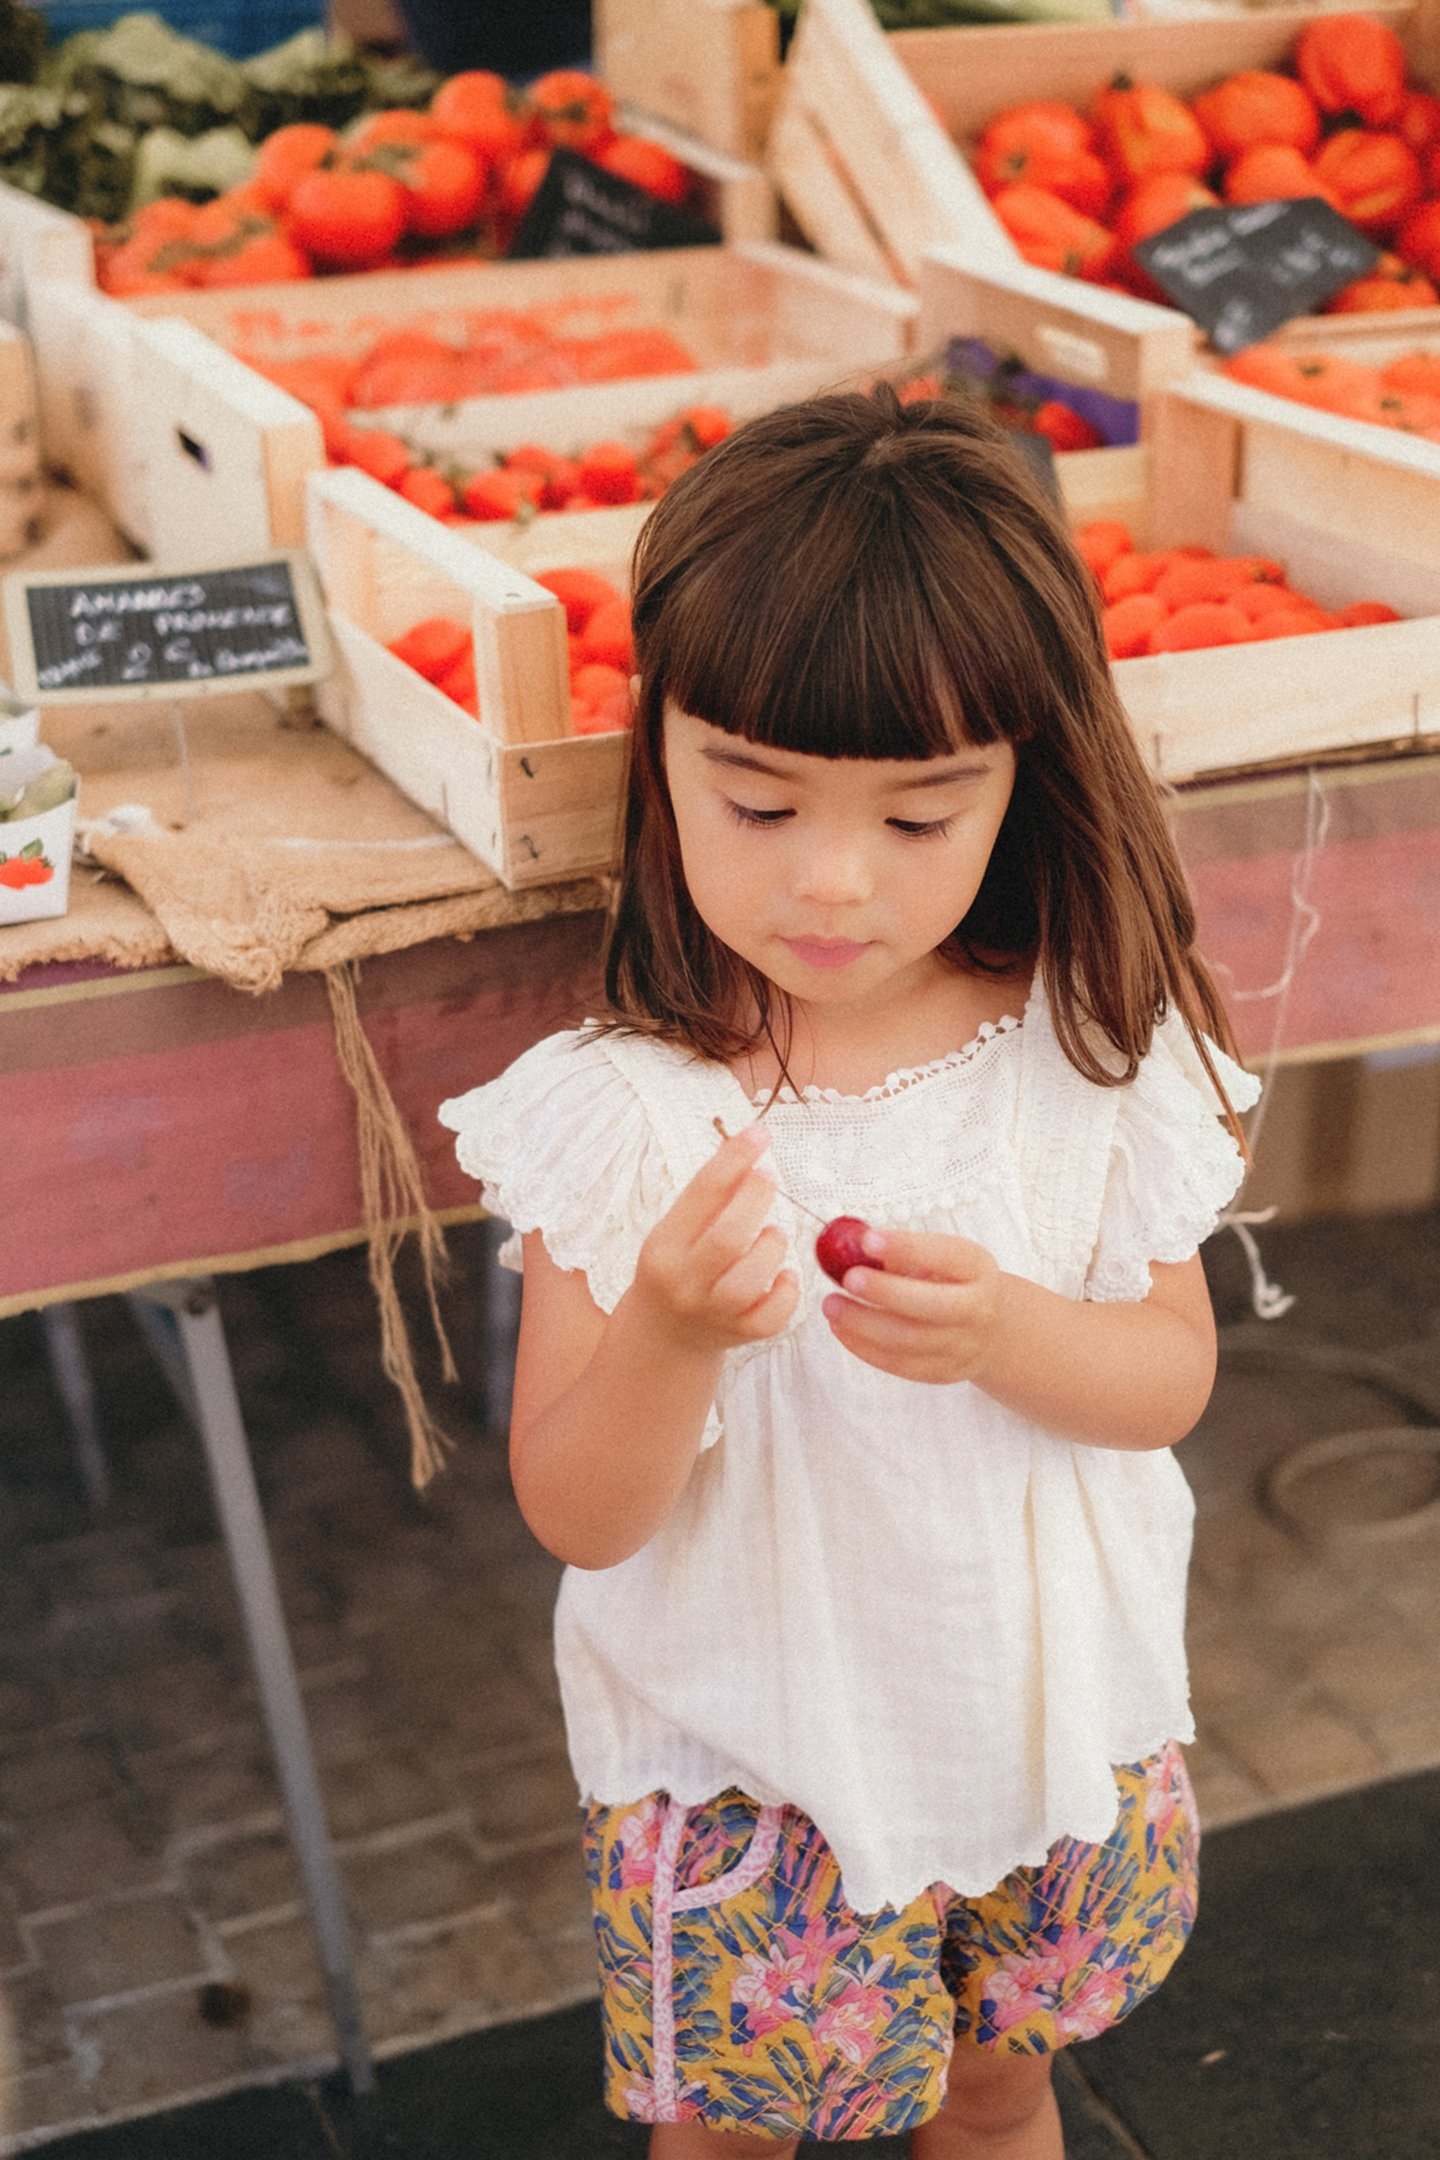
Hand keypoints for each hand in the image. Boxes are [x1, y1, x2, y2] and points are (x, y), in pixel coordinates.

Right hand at [629, 1125, 798, 1355]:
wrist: (663, 1335)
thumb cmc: (678, 1266)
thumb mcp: (678, 1230)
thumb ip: (711, 1196)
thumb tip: (750, 1146)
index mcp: (663, 1246)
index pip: (701, 1194)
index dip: (734, 1158)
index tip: (760, 1133)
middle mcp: (683, 1281)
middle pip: (729, 1237)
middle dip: (756, 1198)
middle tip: (769, 1178)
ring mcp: (711, 1313)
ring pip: (753, 1277)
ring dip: (773, 1244)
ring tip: (772, 1233)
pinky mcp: (739, 1336)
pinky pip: (773, 1315)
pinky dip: (787, 1290)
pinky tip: (783, 1275)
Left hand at [822, 1227, 1003, 1384]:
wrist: (990, 1330)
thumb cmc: (949, 1282)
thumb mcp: (939, 1258)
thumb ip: (899, 1251)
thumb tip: (845, 1243)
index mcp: (977, 1269)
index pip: (947, 1255)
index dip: (907, 1247)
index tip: (868, 1239)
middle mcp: (977, 1309)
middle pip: (931, 1306)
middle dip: (885, 1292)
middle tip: (847, 1279)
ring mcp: (962, 1346)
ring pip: (909, 1341)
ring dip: (863, 1324)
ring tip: (831, 1305)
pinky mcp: (941, 1372)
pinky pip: (899, 1365)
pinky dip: (863, 1347)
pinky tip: (840, 1328)